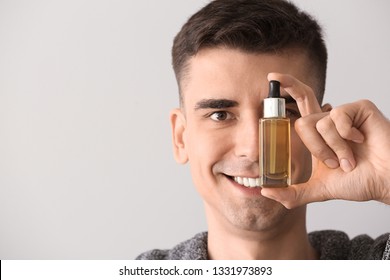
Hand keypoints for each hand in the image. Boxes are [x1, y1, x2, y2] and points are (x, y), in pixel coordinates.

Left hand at [261, 73, 389, 207]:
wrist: (384, 182)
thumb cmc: (358, 181)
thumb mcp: (318, 189)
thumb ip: (292, 193)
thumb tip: (265, 192)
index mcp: (316, 133)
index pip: (297, 105)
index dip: (287, 87)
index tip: (272, 77)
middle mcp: (327, 120)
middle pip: (303, 104)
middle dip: (315, 143)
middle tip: (331, 164)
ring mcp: (343, 114)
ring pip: (318, 125)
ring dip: (333, 150)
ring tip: (349, 161)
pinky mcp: (359, 109)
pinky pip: (337, 118)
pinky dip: (345, 137)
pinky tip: (360, 143)